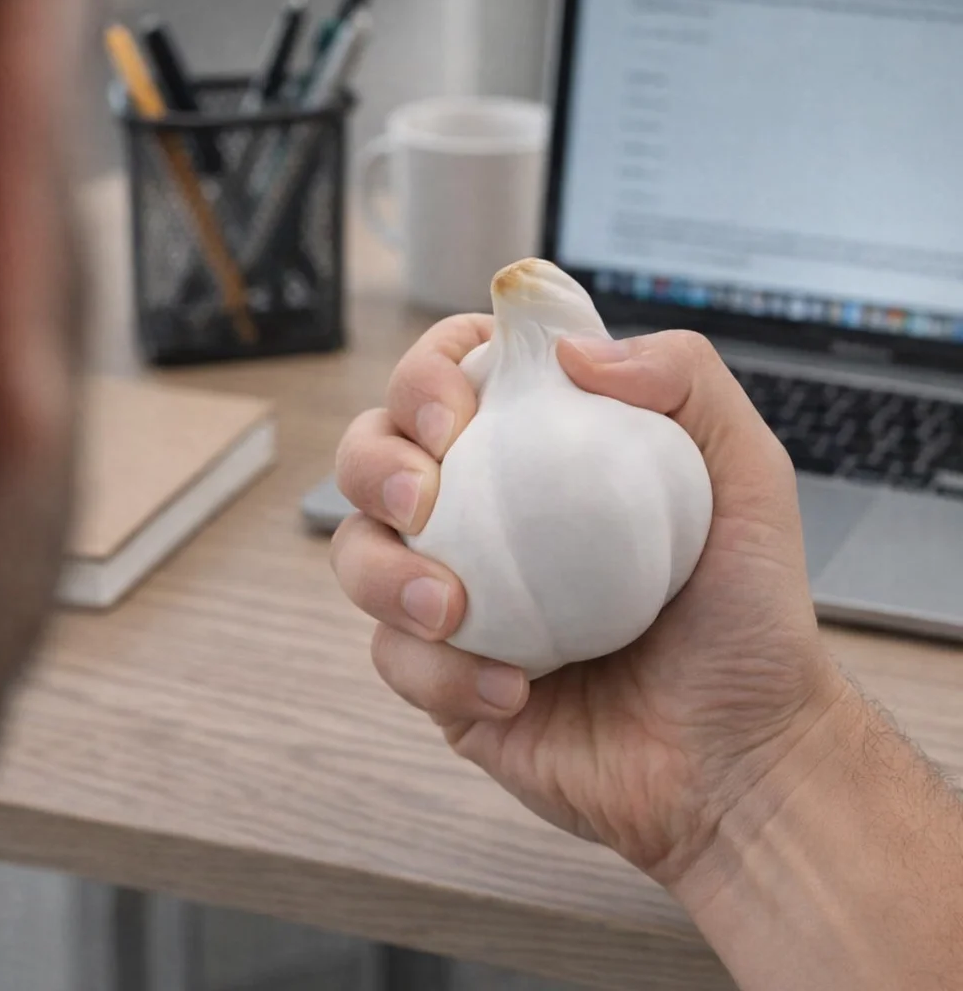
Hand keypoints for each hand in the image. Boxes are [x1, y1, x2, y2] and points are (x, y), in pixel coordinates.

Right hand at [332, 318, 848, 887]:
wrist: (738, 757)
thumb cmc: (747, 617)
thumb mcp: (748, 476)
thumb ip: (684, 378)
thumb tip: (571, 350)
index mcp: (541, 453)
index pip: (452, 379)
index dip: (426, 374)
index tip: (453, 411)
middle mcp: (487, 516)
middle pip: (375, 456)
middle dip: (374, 462)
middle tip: (423, 497)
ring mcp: (457, 597)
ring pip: (359, 555)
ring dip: (383, 573)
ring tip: (452, 610)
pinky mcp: (443, 677)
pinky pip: (395, 658)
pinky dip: (439, 672)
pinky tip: (511, 692)